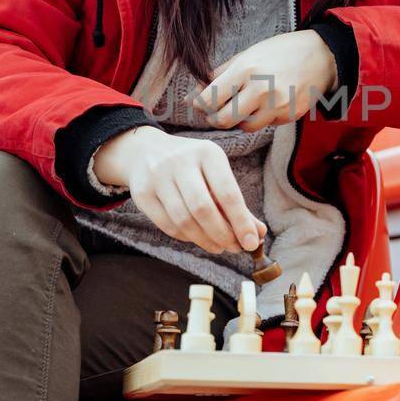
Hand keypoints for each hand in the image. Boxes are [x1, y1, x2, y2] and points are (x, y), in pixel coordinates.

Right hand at [90, 125, 265, 253]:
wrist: (145, 151)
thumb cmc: (192, 167)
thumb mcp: (216, 173)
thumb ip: (237, 204)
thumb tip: (257, 234)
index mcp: (207, 153)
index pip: (227, 193)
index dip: (241, 222)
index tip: (251, 243)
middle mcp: (180, 162)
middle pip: (203, 209)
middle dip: (222, 234)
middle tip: (234, 248)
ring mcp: (158, 177)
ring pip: (183, 220)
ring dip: (205, 240)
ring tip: (218, 247)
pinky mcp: (142, 193)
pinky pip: (167, 225)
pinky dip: (186, 238)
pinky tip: (197, 238)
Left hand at [195, 30, 337, 130]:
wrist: (320, 56)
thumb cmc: (279, 52)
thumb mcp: (246, 55)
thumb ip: (218, 76)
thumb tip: (192, 97)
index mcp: (245, 69)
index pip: (210, 99)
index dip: (199, 105)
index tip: (199, 104)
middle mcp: (261, 89)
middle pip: (223, 120)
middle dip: (215, 119)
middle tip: (214, 114)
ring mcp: (277, 105)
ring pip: (244, 127)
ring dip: (239, 120)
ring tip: (243, 106)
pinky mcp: (289, 116)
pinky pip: (265, 125)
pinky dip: (260, 118)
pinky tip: (267, 103)